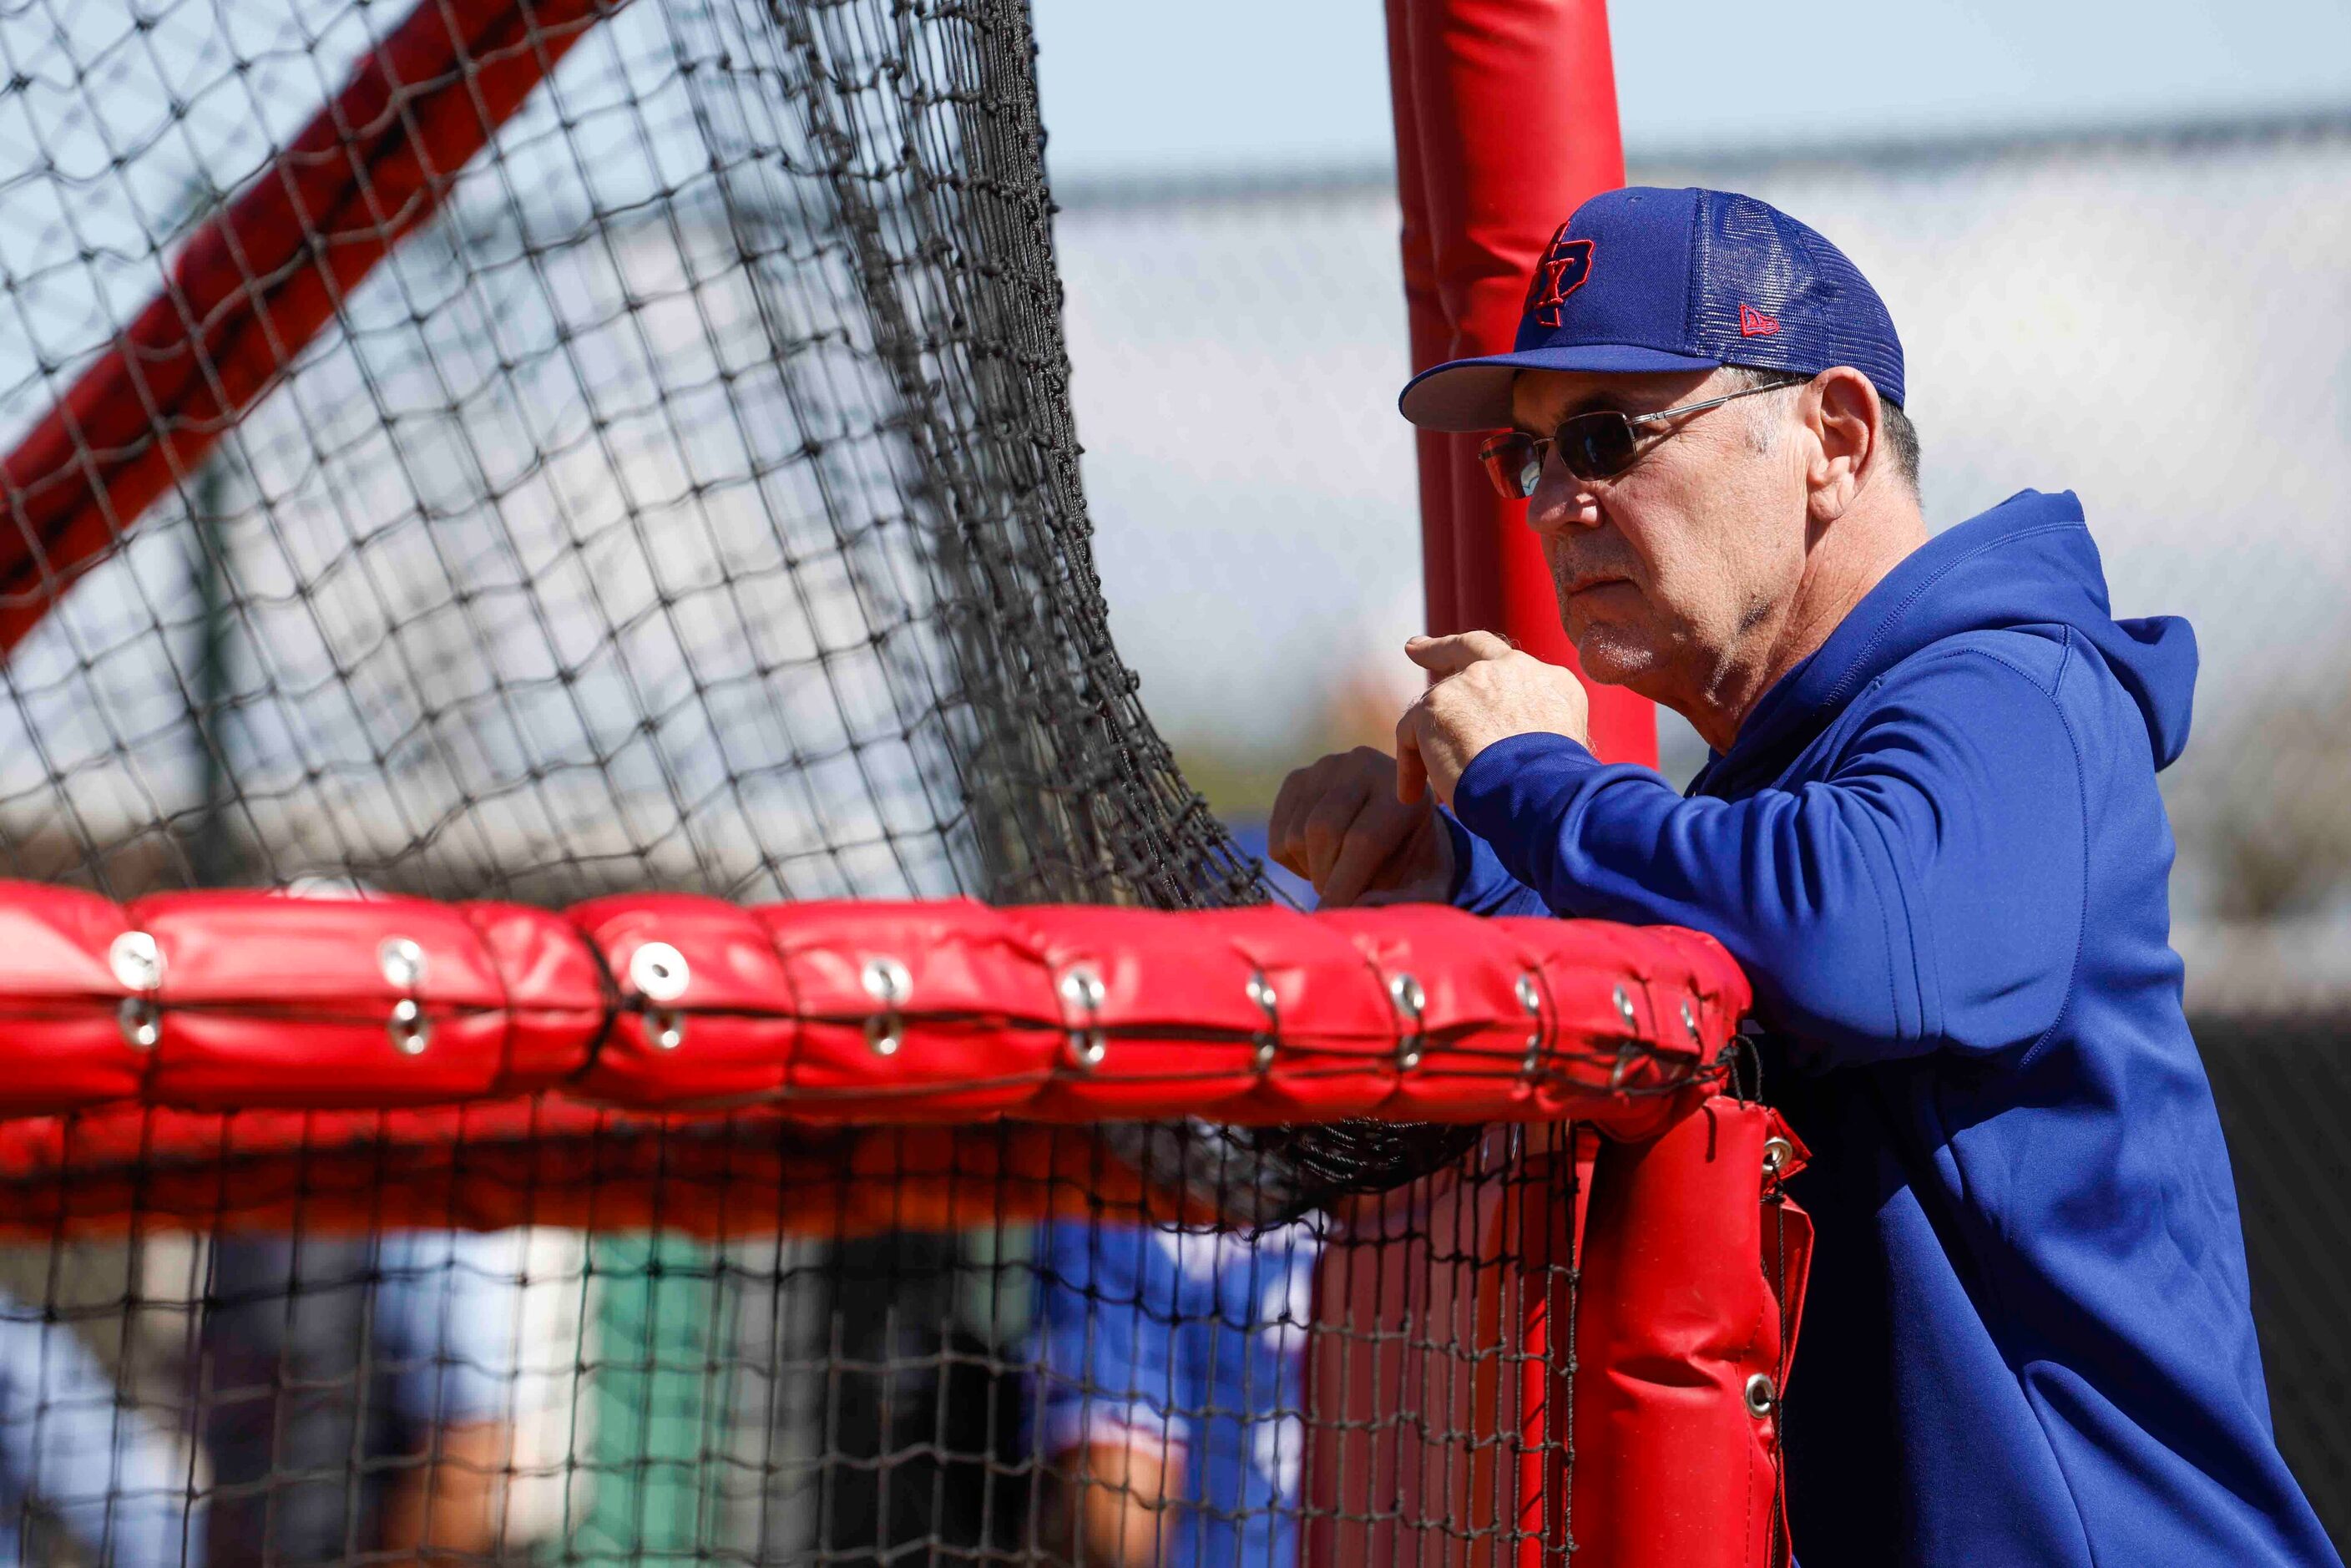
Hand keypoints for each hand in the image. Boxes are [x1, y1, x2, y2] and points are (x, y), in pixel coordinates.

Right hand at [1268, 746, 1455, 906]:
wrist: (1396, 827)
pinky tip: (1319, 857)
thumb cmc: (1412, 863)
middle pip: (1322, 829)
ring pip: (1295, 835)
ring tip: (1336, 873)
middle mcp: (1363, 766)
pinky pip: (1277, 837)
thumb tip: (1361, 906)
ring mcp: (1326, 767)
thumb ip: (1403, 901)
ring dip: (1311, 871)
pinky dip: (1293, 861)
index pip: (1363, 838)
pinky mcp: (1297, 779)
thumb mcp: (1424, 885)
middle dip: (1325, 877)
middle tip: (1339, 897)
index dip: (1344, 883)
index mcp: (1402, 793)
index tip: (1334, 916)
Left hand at [1395, 632, 1591, 807]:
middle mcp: (1512, 669)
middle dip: (1438, 650)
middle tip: (1414, 649)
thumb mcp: (1564, 749)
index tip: (1467, 651)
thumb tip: (1509, 750)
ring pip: (1437, 708)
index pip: (1511, 662)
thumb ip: (1535, 731)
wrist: (1543, 792)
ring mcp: (1473, 681)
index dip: (1484, 656)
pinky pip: (1411, 733)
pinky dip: (1409, 767)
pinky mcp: (1438, 704)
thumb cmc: (1558, 791)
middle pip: (1466, 652)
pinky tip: (1410, 795)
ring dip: (1429, 745)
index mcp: (1550, 683)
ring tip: (1428, 789)